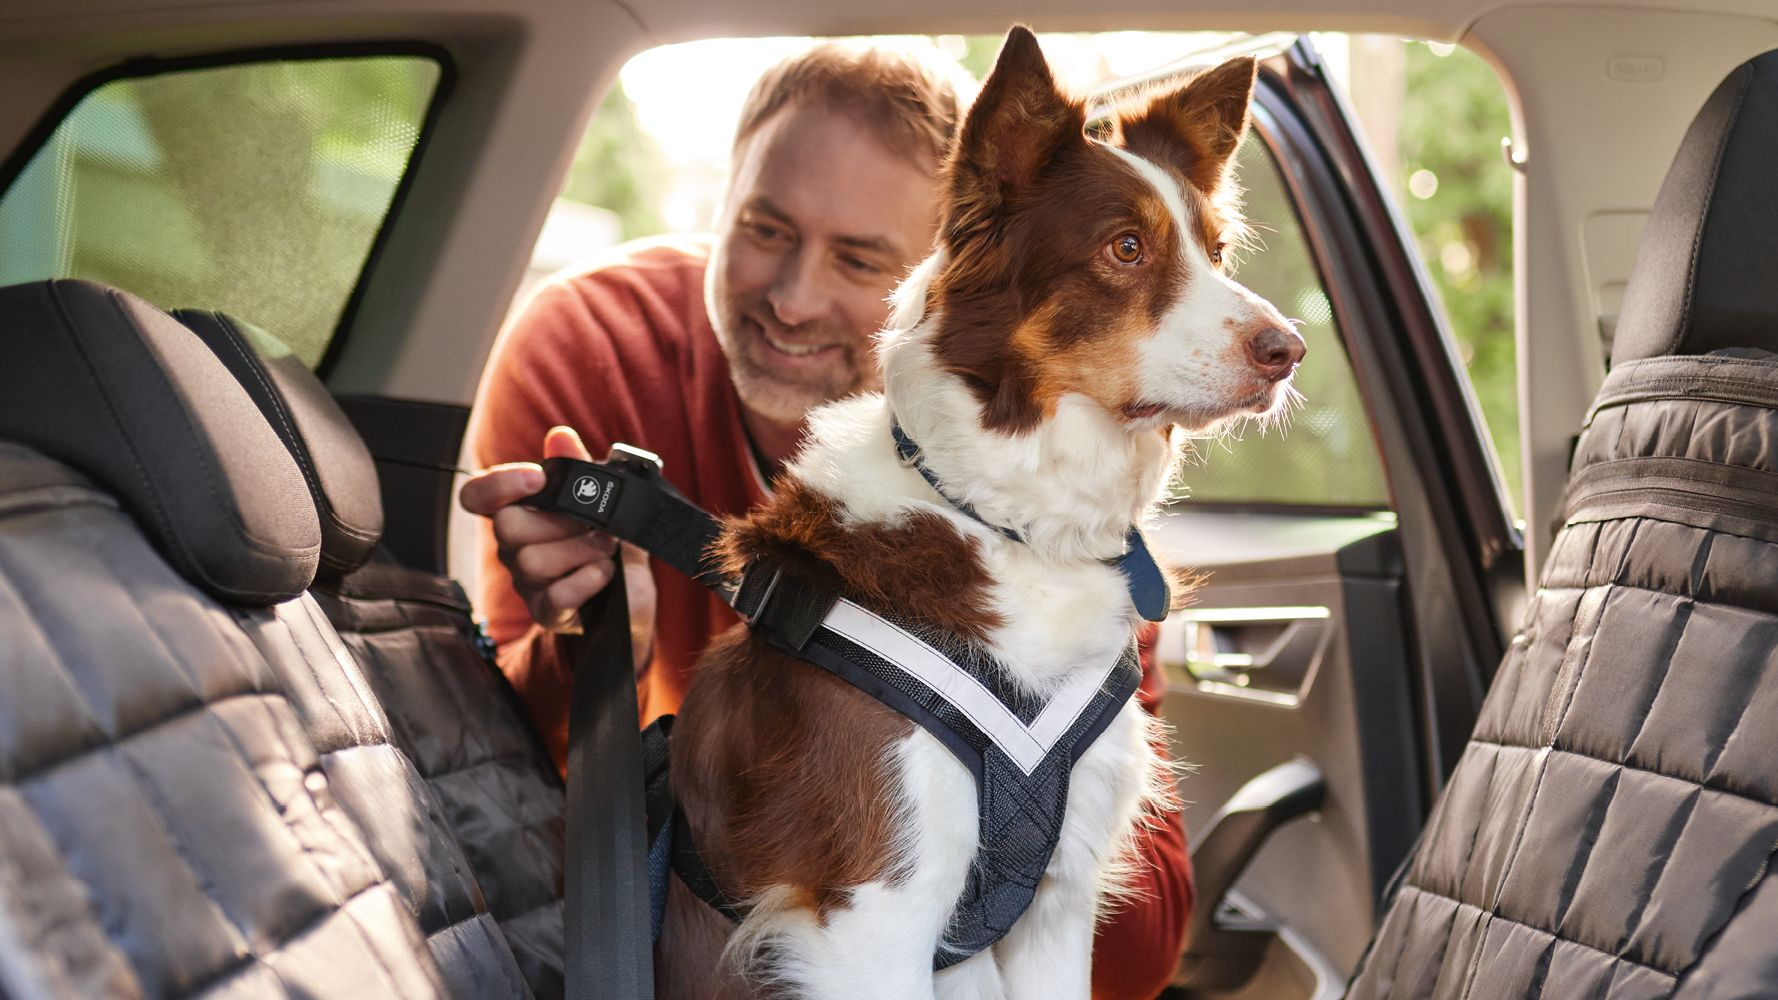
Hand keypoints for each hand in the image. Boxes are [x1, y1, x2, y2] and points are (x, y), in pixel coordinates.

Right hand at [460, 427, 657, 664]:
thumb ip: (581, 470)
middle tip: (595, 525)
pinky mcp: (547, 612)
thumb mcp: (603, 504)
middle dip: (561, 522)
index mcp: (522, 513)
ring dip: (582, 550)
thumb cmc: (609, 545)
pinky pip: (556, 595)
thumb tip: (560, 437)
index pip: (477, 495)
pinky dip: (588, 580)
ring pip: (533, 561)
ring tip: (607, 549)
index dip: (498, 484)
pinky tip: (605, 574)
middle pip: (507, 527)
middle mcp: (514, 548)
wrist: (633, 598)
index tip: (537, 478)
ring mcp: (528, 583)